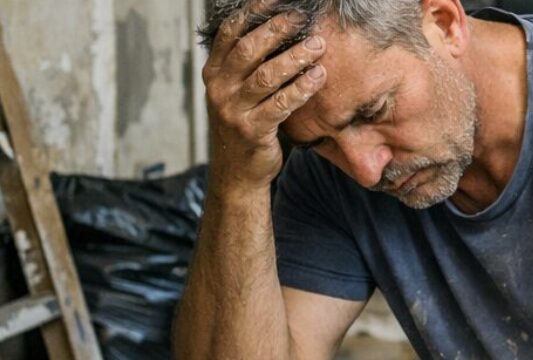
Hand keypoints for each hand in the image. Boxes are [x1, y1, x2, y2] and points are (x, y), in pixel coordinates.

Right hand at [203, 0, 327, 189]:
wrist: (237, 172)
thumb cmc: (245, 124)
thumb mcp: (236, 92)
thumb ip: (247, 65)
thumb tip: (279, 29)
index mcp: (214, 72)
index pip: (230, 31)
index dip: (253, 11)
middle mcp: (219, 88)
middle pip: (248, 49)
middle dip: (277, 29)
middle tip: (301, 18)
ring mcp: (233, 110)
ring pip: (266, 76)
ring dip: (295, 57)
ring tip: (318, 45)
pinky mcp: (252, 130)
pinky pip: (281, 104)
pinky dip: (301, 88)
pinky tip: (318, 77)